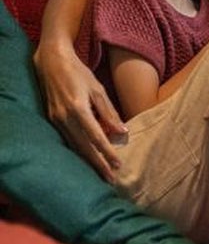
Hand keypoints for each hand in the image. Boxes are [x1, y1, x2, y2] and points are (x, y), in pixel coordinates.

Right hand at [33, 43, 127, 180]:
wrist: (52, 63)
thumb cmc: (79, 74)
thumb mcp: (98, 90)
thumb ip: (109, 112)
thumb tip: (122, 132)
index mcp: (78, 108)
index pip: (95, 136)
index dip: (107, 152)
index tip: (118, 165)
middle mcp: (65, 117)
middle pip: (83, 147)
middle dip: (98, 164)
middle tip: (111, 180)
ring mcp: (56, 120)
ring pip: (74, 146)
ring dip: (88, 161)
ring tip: (102, 174)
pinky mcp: (52, 120)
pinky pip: (67, 140)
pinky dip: (78, 151)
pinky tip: (87, 159)